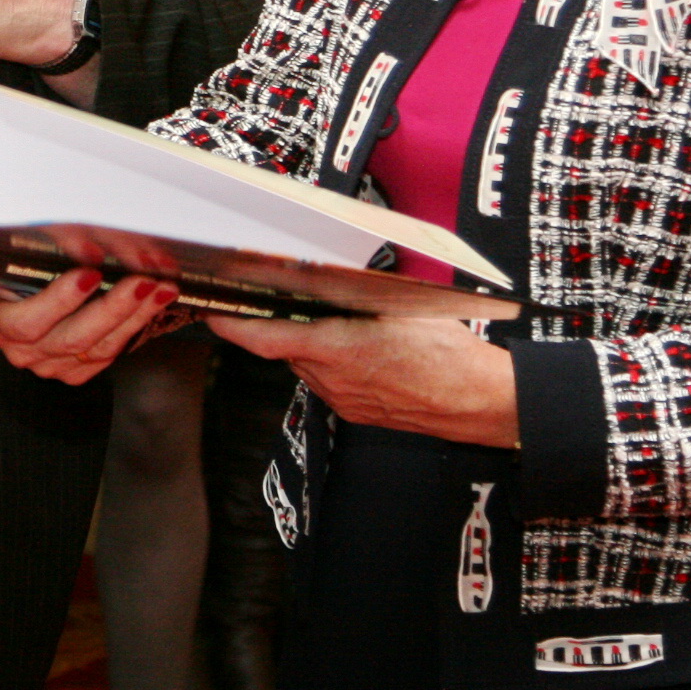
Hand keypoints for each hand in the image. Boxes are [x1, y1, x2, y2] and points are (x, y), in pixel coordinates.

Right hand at [0, 264, 181, 385]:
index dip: (59, 302)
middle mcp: (25, 352)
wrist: (21, 304)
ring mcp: (54, 365)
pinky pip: (110, 354)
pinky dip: (136, 327)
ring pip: (98, 347)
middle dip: (112, 307)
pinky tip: (153, 304)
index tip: (87, 275)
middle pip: (71, 338)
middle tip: (140, 281)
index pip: (27, 323)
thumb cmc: (6, 281)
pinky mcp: (79, 371)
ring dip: (133, 316)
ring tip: (157, 288)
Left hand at [209, 313, 520, 447]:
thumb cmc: (448, 354)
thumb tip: (335, 276)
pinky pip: (332, 382)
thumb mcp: (400, 306)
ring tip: (349, 324)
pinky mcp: (357, 413)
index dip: (231, 326)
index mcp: (334, 348)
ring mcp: (343, 401)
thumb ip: (359, 293)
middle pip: (287, 347)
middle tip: (294, 298)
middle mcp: (330, 379)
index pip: (263, 338)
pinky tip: (367, 350)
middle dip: (287, 323)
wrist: (479, 403)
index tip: (211, 312)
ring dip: (317, 343)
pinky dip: (337, 363)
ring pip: (310, 364)